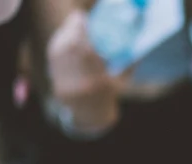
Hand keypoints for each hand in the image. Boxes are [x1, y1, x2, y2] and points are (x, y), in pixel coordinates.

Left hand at [47, 10, 128, 133]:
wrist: (91, 116)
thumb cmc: (109, 95)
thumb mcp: (122, 82)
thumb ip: (129, 64)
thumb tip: (137, 46)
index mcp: (99, 83)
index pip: (86, 52)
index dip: (82, 33)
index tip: (84, 20)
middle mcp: (81, 84)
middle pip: (71, 50)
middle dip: (72, 31)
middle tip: (78, 21)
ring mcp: (67, 86)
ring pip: (60, 55)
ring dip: (63, 36)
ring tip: (70, 27)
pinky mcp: (57, 85)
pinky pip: (54, 62)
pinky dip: (57, 47)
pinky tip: (62, 39)